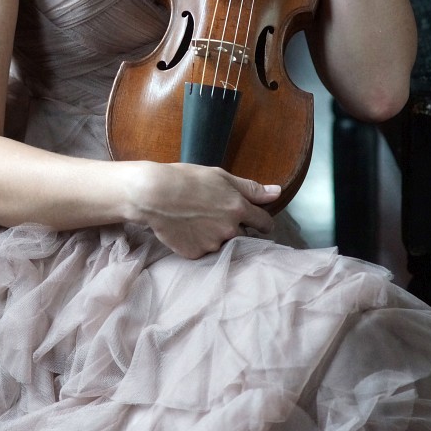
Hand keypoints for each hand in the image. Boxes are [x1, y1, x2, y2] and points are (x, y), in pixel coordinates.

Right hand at [126, 162, 280, 258]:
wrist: (152, 195)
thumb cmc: (185, 179)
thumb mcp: (220, 176)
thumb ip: (251, 188)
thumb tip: (277, 192)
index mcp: (239, 208)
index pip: (264, 222)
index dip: (263, 222)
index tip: (259, 222)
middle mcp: (230, 230)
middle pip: (243, 236)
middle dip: (235, 229)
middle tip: (216, 217)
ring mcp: (213, 244)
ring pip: (222, 244)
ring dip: (215, 236)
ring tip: (197, 221)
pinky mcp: (196, 254)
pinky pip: (202, 251)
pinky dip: (197, 243)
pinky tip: (186, 230)